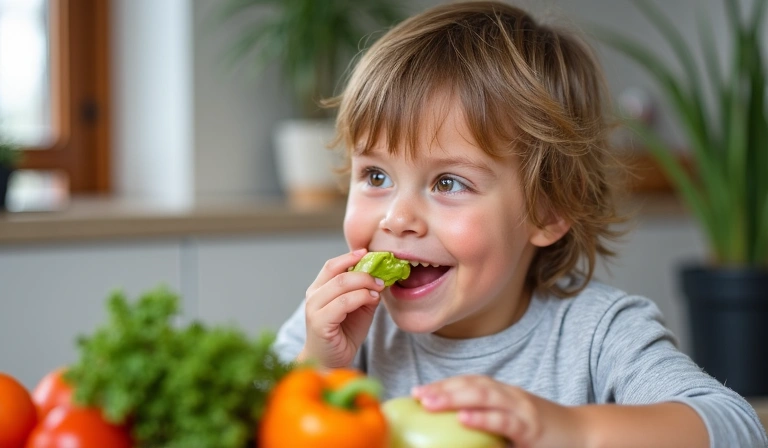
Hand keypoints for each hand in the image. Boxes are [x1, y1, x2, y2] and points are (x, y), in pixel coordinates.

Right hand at [300, 249, 386, 367]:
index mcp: (319, 289)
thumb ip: (365, 292)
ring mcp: (314, 309)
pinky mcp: (320, 322)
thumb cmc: (343, 334)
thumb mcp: (358, 308)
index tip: (369, 253)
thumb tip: (381, 276)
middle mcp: (313, 296)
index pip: (332, 265)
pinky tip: (372, 300)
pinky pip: (343, 303)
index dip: (350, 257)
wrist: (331, 362)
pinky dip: (361, 297)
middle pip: (339, 273)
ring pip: (341, 285)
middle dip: (365, 273)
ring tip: (379, 290)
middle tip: (382, 278)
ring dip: (365, 284)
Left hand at [412, 375, 584, 447]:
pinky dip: (482, 418)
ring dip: (453, 398)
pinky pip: (504, 421)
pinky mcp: (531, 428)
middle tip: (416, 394)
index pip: (469, 382)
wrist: (584, 435)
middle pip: (471, 385)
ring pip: (484, 397)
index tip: (416, 391)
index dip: (443, 384)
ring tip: (429, 402)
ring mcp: (522, 410)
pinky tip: (464, 418)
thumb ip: (488, 422)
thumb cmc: (543, 432)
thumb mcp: (512, 423)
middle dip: (442, 389)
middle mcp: (510, 396)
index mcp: (503, 394)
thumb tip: (456, 429)